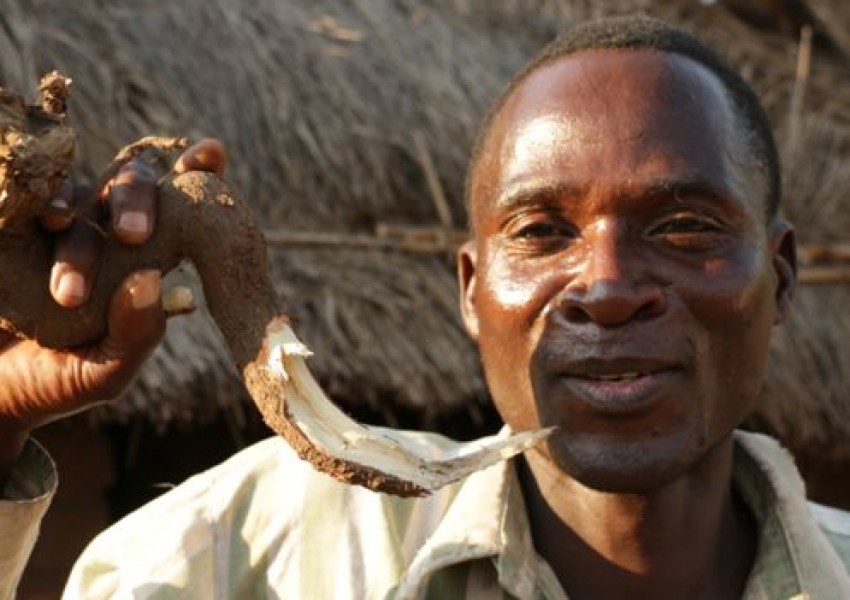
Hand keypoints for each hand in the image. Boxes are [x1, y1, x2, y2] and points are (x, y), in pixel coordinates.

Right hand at [0, 139, 226, 483]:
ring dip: (80, 227)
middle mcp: (104, 232)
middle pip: (130, 186)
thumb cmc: (58, 380)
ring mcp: (56, 227)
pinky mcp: (12, 228)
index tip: (211, 153)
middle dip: (136, 203)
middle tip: (133, 235)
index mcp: (144, 259)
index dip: (196, 173)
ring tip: (68, 285)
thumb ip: (136, 336)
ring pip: (77, 198)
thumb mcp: (105, 372)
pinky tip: (46, 221)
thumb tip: (151, 282)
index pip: (178, 206)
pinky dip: (38, 203)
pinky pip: (24, 199)